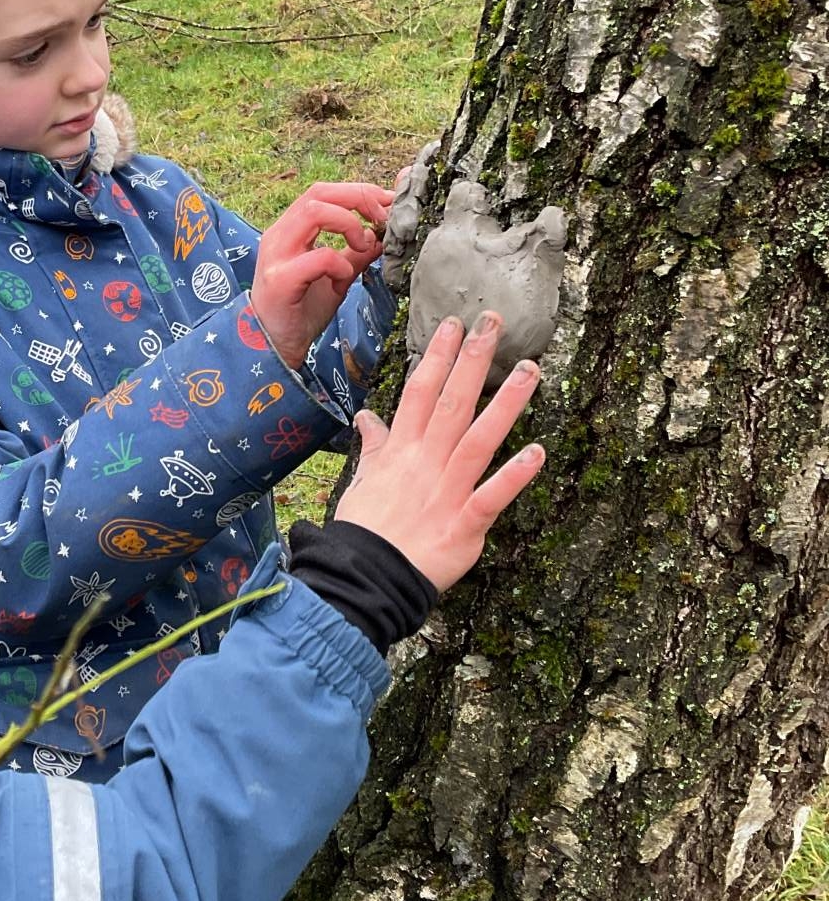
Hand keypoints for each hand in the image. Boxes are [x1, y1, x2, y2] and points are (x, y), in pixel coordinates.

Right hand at [249, 181, 393, 369]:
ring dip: (349, 224)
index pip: (324, 192)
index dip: (359, 193)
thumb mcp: (336, 278)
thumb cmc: (300, 311)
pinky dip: (340, 263)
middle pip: (319, 193)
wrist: (272, 348)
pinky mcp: (281, 280)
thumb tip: (381, 235)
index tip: (387, 206)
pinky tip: (344, 278)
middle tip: (382, 219)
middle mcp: (280, 235)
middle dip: (358, 198)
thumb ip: (355, 254)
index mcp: (291, 230)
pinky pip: (318, 257)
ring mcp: (277, 256)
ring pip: (314, 212)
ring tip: (363, 246)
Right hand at [335, 312, 543, 591]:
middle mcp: (426, 463)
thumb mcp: (362, 482)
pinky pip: (493, 496)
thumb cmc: (364, 531)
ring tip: (531, 370)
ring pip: (479, 439)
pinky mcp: (465, 524)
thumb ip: (375, 446)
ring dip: (507, 404)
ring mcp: (447, 491)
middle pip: (452, 403)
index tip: (453, 326)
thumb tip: (368, 418)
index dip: (437, 357)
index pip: (420, 393)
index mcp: (401, 451)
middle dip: (473, 360)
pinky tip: (538, 452)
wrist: (364, 578)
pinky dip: (515, 475)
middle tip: (493, 322)